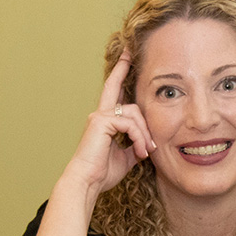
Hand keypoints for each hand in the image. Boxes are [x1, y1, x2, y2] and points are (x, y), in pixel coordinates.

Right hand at [64, 51, 155, 193]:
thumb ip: (135, 145)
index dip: (119, 76)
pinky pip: (130, 124)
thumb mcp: (126, 157)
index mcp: (105, 121)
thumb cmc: (102, 173)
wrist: (88, 183)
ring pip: (134, 112)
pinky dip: (139, 138)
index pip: (113, 95)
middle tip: (130, 52)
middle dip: (122, 68)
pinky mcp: (101, 122)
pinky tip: (141, 152)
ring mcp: (99, 116)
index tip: (126, 59)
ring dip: (145, 133)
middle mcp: (100, 114)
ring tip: (147, 152)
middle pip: (115, 87)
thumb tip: (146, 143)